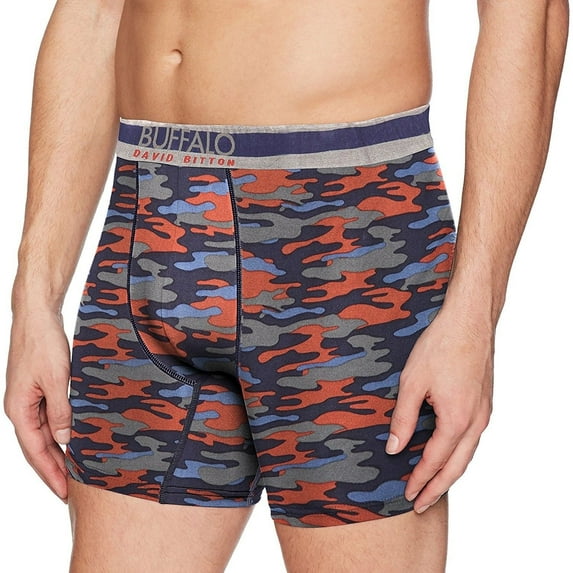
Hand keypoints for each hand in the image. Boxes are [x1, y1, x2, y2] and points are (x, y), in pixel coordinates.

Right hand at [4, 309, 70, 500]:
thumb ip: (61, 410)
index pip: (36, 451)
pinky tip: (74, 439)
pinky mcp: (39, 390)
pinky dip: (61, 432)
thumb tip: (65, 438)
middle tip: (71, 491)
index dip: (50, 473)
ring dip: (58, 453)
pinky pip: (49, 418)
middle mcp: (21, 408)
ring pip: (44, 434)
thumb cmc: (43, 344)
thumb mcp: (57, 379)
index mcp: (19, 410)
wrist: (37, 317)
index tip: (64, 492)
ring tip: (75, 471)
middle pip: (38, 447)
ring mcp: (29, 399)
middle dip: (54, 470)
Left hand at [386, 309, 492, 512]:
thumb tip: (394, 447)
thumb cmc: (440, 346)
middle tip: (421, 503)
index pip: (435, 461)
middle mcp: (475, 421)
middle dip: (437, 488)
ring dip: (449, 473)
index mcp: (456, 420)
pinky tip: (447, 452)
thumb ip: (403, 418)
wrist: (469, 321)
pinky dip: (458, 454)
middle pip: (456, 467)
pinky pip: (472, 438)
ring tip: (433, 486)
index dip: (420, 480)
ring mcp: (483, 412)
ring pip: (467, 454)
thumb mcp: (411, 383)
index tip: (408, 495)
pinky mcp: (484, 402)